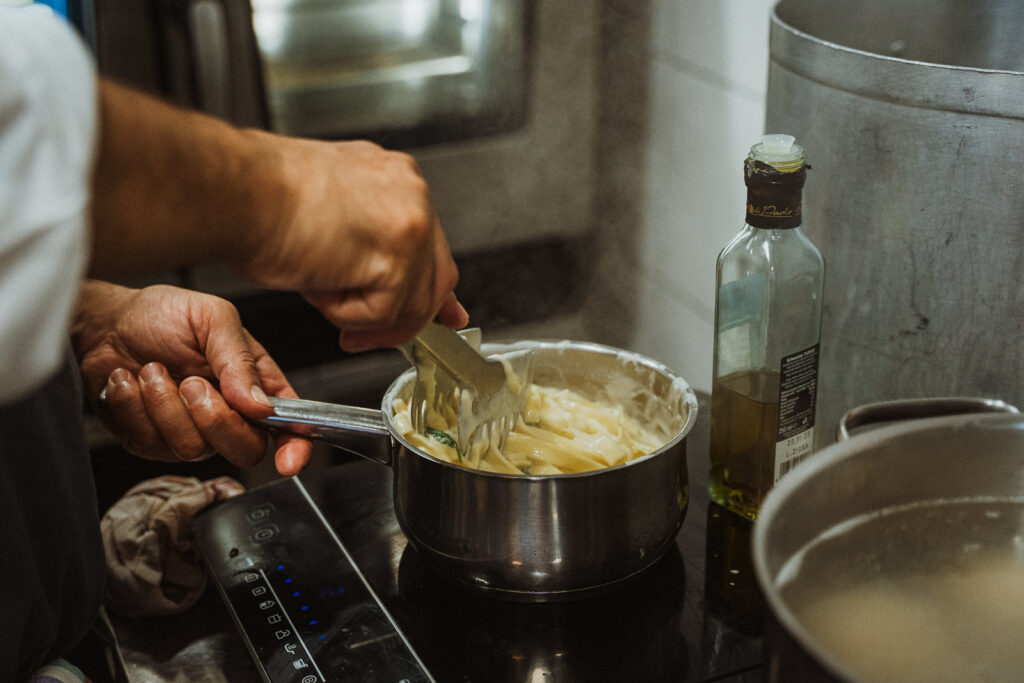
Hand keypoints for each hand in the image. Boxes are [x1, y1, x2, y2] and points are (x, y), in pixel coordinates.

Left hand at [71, 281, 311, 475]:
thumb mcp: (212, 318)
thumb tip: (260, 405)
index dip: (295, 447)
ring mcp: (191, 431)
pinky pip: (150, 445)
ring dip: (164, 404)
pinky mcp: (152, 442)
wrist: (107, 323)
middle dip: (214, 418)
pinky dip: (133, 407)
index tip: (287, 460)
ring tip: (152, 370)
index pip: (290, 425)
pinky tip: (129, 382)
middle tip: (191, 381)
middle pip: (245, 449)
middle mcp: (229, 413)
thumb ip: (239, 359)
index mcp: (255, 383)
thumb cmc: (163, 314)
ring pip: (193, 449)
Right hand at [232, 137, 467, 350]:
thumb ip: (368, 245)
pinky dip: (345, 312)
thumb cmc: (254, 198)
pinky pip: (384, 313)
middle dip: (404, 316)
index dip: (426, 288)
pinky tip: (317, 281)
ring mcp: (411, 222)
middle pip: (436, 276)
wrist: (231, 190)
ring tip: (318, 289)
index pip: (431, 244)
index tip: (438, 316)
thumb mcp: (327, 217)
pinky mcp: (398, 256)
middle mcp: (411, 192)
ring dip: (364, 315)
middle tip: (360, 335)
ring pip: (412, 302)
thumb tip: (388, 287)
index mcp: (394, 177)